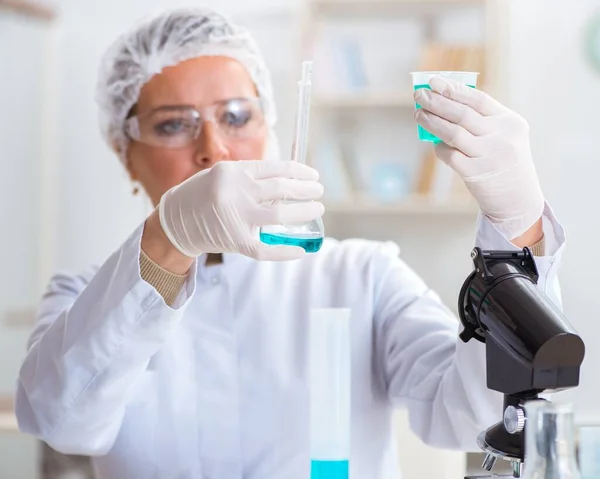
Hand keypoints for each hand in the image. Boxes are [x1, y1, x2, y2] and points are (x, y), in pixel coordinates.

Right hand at [158, 160, 323, 260]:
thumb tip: (287, 178)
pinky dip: (285, 251)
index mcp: (233, 172)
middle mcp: (235, 192)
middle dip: (306, 190)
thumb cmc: (202, 195)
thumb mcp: (222, 175)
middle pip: (282, 190)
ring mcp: (235, 217)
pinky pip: (265, 249)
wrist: (175, 221)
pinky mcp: (235, 241)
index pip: (276, 168)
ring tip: (316, 209)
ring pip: (280, 216)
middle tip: (319, 192)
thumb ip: (250, 175)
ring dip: (303, 212)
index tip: (313, 176)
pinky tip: (301, 250)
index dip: (299, 172)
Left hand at [413, 76, 544, 240]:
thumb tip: (443, 103)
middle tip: (419, 95)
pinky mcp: (476, 173)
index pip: (478, 99)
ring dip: (432, 121)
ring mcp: (489, 155)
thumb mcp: (504, 136)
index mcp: (510, 122)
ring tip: (418, 114)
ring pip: (453, 133)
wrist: (518, 199)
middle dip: (437, 102)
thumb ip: (480, 121)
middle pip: (462, 114)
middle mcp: (501, 137)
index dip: (453, 89)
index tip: (434, 81)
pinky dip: (439, 147)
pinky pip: (450, 155)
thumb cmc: (504, 161)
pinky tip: (434, 143)